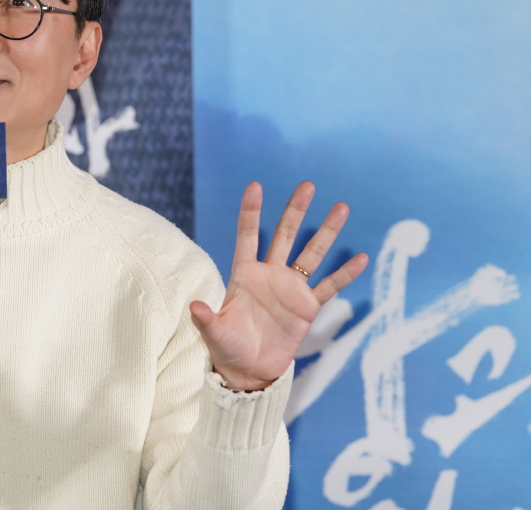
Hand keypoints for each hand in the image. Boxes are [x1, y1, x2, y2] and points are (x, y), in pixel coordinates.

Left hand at [189, 181, 368, 389]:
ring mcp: (291, 289)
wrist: (248, 370)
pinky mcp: (307, 307)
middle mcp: (269, 275)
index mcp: (244, 274)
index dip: (251, 212)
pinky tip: (361, 258)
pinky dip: (346, 274)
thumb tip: (194, 307)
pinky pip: (330, 286)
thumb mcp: (214, 333)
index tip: (256, 186)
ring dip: (327, 232)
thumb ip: (206, 319)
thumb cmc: (227, 348)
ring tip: (341, 207)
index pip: (248, 236)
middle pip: (285, 235)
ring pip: (311, 254)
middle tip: (307, 185)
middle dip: (296, 210)